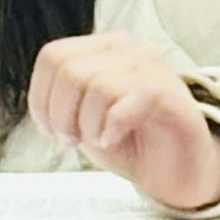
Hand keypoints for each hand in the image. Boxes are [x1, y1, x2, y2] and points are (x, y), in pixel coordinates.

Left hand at [26, 33, 219, 210]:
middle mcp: (128, 48)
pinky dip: (112, 126)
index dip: (40, 98)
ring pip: (96, 85)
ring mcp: (151, 67)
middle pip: (68, 70)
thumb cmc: (133, 141)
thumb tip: (40, 104)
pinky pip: (129, 97)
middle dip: (62, 115)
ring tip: (99, 139)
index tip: (51, 129)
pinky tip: (114, 139)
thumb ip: (63, 100)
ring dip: (87, 125)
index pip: (52, 56)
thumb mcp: (84, 117)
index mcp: (104, 48)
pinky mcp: (170, 93)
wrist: (179, 171)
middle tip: (76, 139)